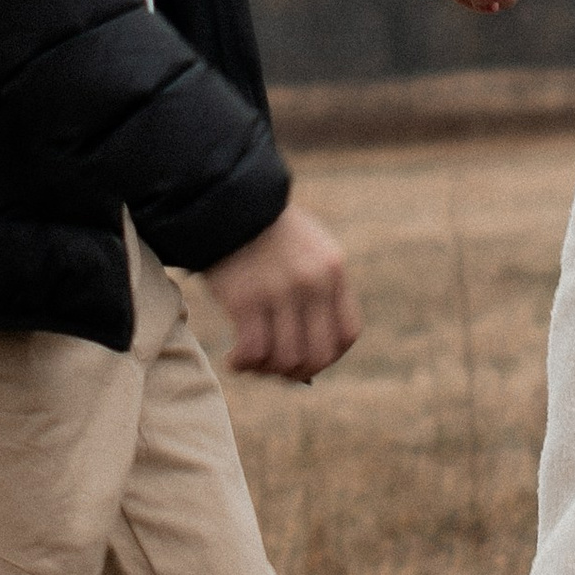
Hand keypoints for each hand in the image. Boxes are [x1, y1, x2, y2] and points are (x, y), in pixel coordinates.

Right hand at [202, 202, 360, 379]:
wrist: (227, 201)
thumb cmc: (266, 229)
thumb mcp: (309, 248)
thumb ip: (318, 289)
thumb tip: (312, 348)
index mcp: (333, 270)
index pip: (347, 334)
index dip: (328, 357)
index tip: (306, 359)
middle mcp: (313, 284)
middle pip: (318, 355)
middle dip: (297, 372)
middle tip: (275, 369)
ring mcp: (280, 292)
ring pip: (286, 360)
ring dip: (267, 371)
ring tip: (251, 362)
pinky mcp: (246, 299)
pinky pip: (254, 352)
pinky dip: (244, 364)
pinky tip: (234, 359)